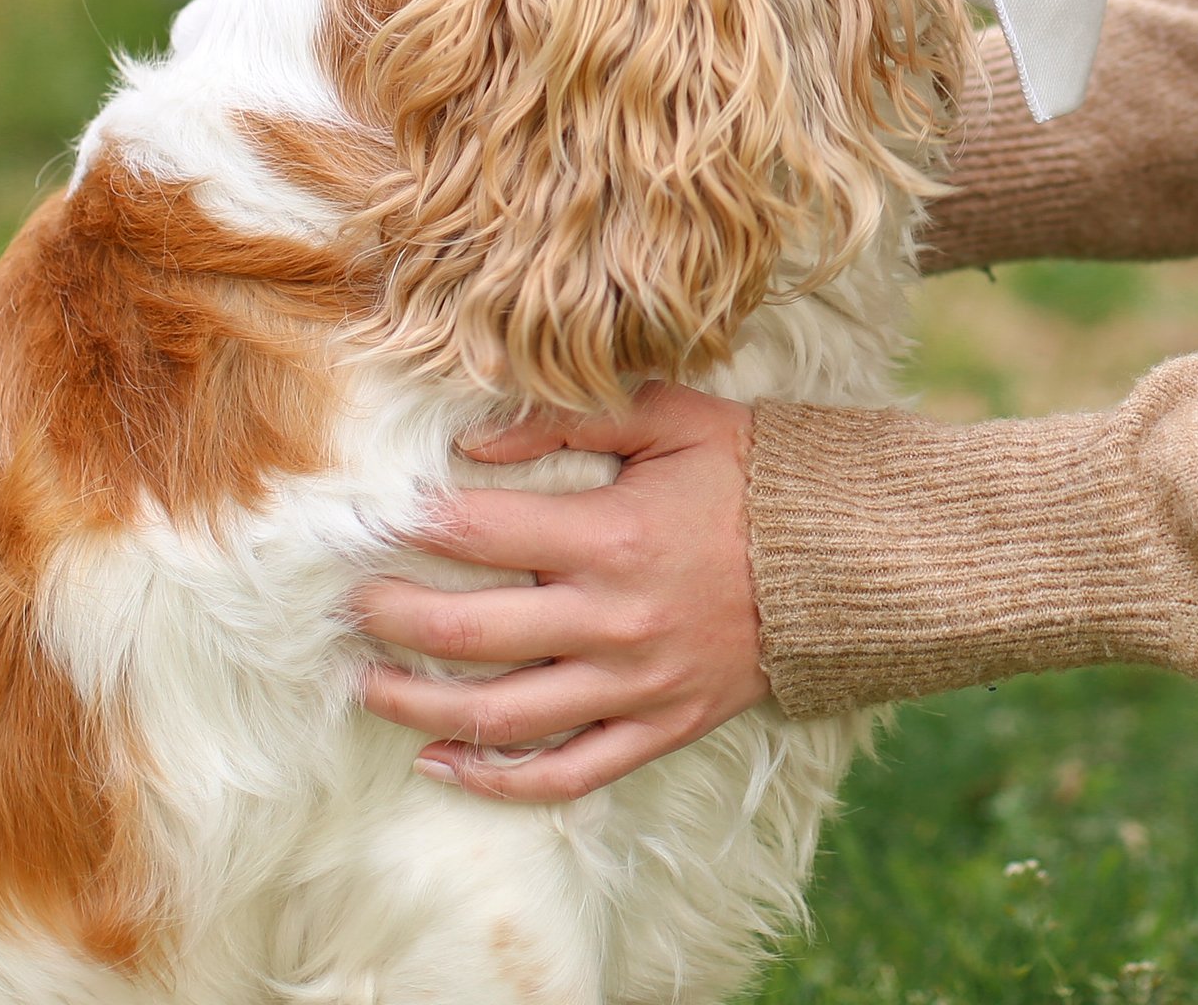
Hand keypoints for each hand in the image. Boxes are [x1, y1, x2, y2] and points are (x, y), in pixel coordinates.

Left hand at [349, 383, 766, 802]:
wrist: (850, 557)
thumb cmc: (754, 476)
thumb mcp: (673, 417)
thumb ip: (572, 419)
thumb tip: (477, 441)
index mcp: (613, 536)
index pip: (477, 533)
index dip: (408, 525)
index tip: (363, 518)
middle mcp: (615, 619)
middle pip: (469, 633)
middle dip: (390, 618)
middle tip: (347, 604)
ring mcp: (636, 684)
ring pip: (503, 716)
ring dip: (420, 705)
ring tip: (367, 684)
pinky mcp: (660, 727)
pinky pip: (567, 773)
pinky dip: (498, 781)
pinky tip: (443, 763)